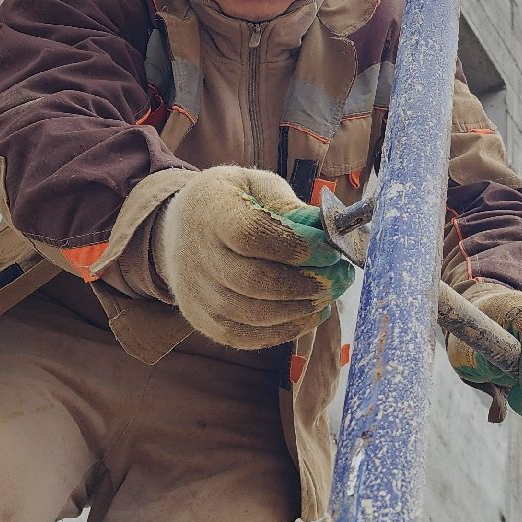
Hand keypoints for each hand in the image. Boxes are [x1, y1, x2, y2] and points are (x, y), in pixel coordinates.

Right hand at [152, 166, 356, 348]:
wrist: (179, 227)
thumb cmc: (231, 202)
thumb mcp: (255, 185)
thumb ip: (288, 205)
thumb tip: (327, 231)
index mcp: (211, 211)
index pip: (252, 234)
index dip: (297, 246)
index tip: (331, 250)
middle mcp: (197, 255)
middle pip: (254, 281)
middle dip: (307, 283)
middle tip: (341, 278)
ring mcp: (196, 292)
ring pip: (252, 314)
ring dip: (300, 310)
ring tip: (329, 296)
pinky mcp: (201, 319)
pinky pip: (245, 337)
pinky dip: (283, 331)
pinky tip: (309, 315)